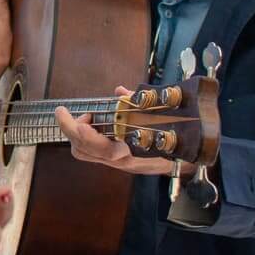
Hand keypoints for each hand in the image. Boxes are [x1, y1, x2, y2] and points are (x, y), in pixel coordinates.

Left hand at [54, 87, 192, 176]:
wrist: (188, 161)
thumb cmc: (178, 139)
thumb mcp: (165, 119)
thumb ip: (141, 104)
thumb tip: (120, 91)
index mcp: (136, 154)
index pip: (105, 150)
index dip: (87, 136)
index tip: (78, 122)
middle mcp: (123, 162)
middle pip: (84, 151)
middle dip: (71, 130)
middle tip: (66, 112)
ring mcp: (117, 163)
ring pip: (83, 153)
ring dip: (75, 133)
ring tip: (84, 117)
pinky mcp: (114, 161)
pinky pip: (89, 152)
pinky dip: (83, 136)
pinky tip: (92, 123)